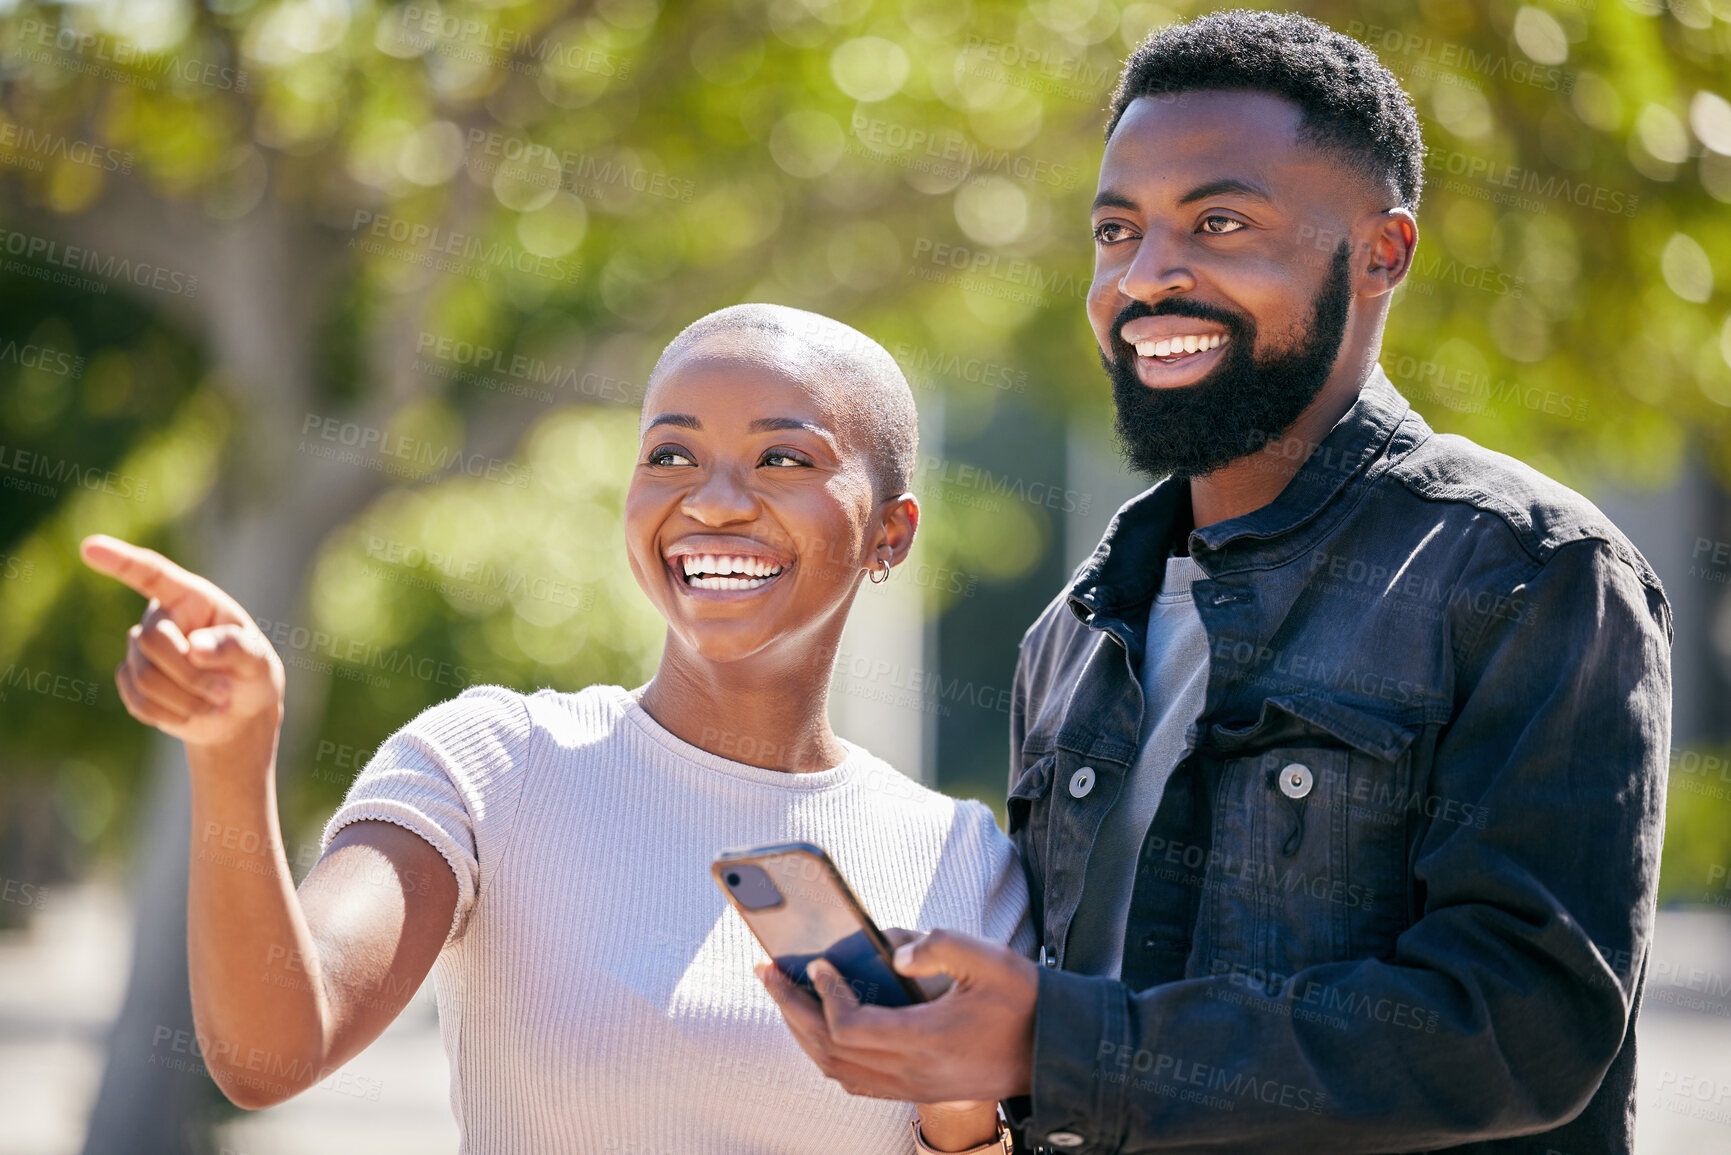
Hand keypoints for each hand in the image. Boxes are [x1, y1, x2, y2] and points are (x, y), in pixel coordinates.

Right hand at [81, 535, 284, 754]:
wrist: (239, 712)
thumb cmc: (251, 674)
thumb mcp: (259, 660)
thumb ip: (236, 648)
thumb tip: (196, 647)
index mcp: (192, 599)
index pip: (153, 575)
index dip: (122, 561)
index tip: (90, 547)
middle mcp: (161, 618)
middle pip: (152, 640)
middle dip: (190, 673)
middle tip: (224, 691)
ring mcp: (140, 650)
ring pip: (145, 676)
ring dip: (187, 699)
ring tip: (214, 702)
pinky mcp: (130, 680)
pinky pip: (139, 702)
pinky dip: (173, 714)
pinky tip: (192, 710)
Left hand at [755, 928, 1037, 1103]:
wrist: (1056, 1051)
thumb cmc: (1025, 1000)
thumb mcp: (989, 958)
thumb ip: (938, 944)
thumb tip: (889, 948)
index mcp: (928, 1040)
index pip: (851, 1028)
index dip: (825, 995)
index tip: (818, 962)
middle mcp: (913, 1072)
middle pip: (830, 1051)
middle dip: (792, 1010)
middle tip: (767, 973)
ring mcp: (913, 1087)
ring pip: (837, 1070)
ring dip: (804, 1032)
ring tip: (785, 994)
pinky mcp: (917, 1089)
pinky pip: (855, 1080)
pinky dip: (827, 1052)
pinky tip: (821, 1022)